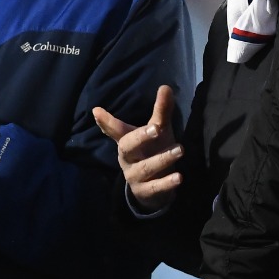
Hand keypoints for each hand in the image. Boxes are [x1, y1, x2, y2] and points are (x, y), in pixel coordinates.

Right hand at [91, 84, 182, 211]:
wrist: (153, 190)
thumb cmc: (153, 153)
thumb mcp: (159, 133)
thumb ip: (161, 112)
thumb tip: (165, 86)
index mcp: (128, 143)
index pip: (116, 130)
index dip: (108, 122)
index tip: (98, 111)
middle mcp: (128, 158)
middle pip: (127, 146)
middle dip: (140, 137)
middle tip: (156, 128)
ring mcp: (135, 176)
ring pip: (145, 167)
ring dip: (163, 159)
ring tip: (180, 150)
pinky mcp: (145, 192)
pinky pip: (155, 188)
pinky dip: (166, 183)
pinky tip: (179, 177)